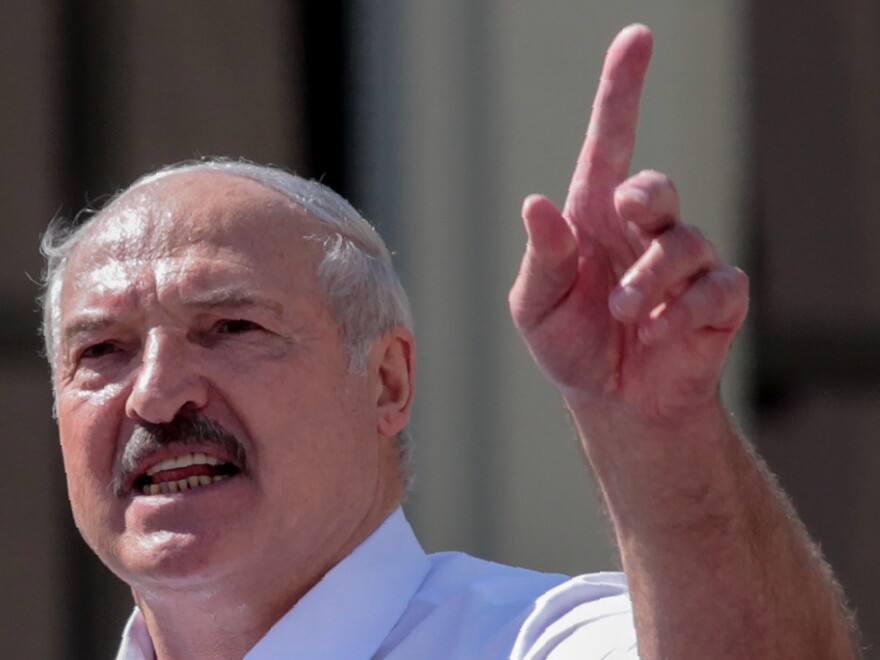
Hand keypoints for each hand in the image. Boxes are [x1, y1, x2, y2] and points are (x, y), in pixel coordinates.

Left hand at [509, 25, 747, 422]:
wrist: (612, 402)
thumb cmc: (570, 344)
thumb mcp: (536, 307)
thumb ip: (540, 259)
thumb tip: (536, 204)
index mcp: (594, 218)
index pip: (610, 143)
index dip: (622, 90)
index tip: (637, 38)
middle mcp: (642, 231)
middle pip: (656, 185)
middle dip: (644, 198)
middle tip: (625, 218)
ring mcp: (684, 264)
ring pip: (687, 240)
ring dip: (652, 275)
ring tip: (624, 311)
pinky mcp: (717, 299)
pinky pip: (717, 284)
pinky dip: (684, 307)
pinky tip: (657, 330)